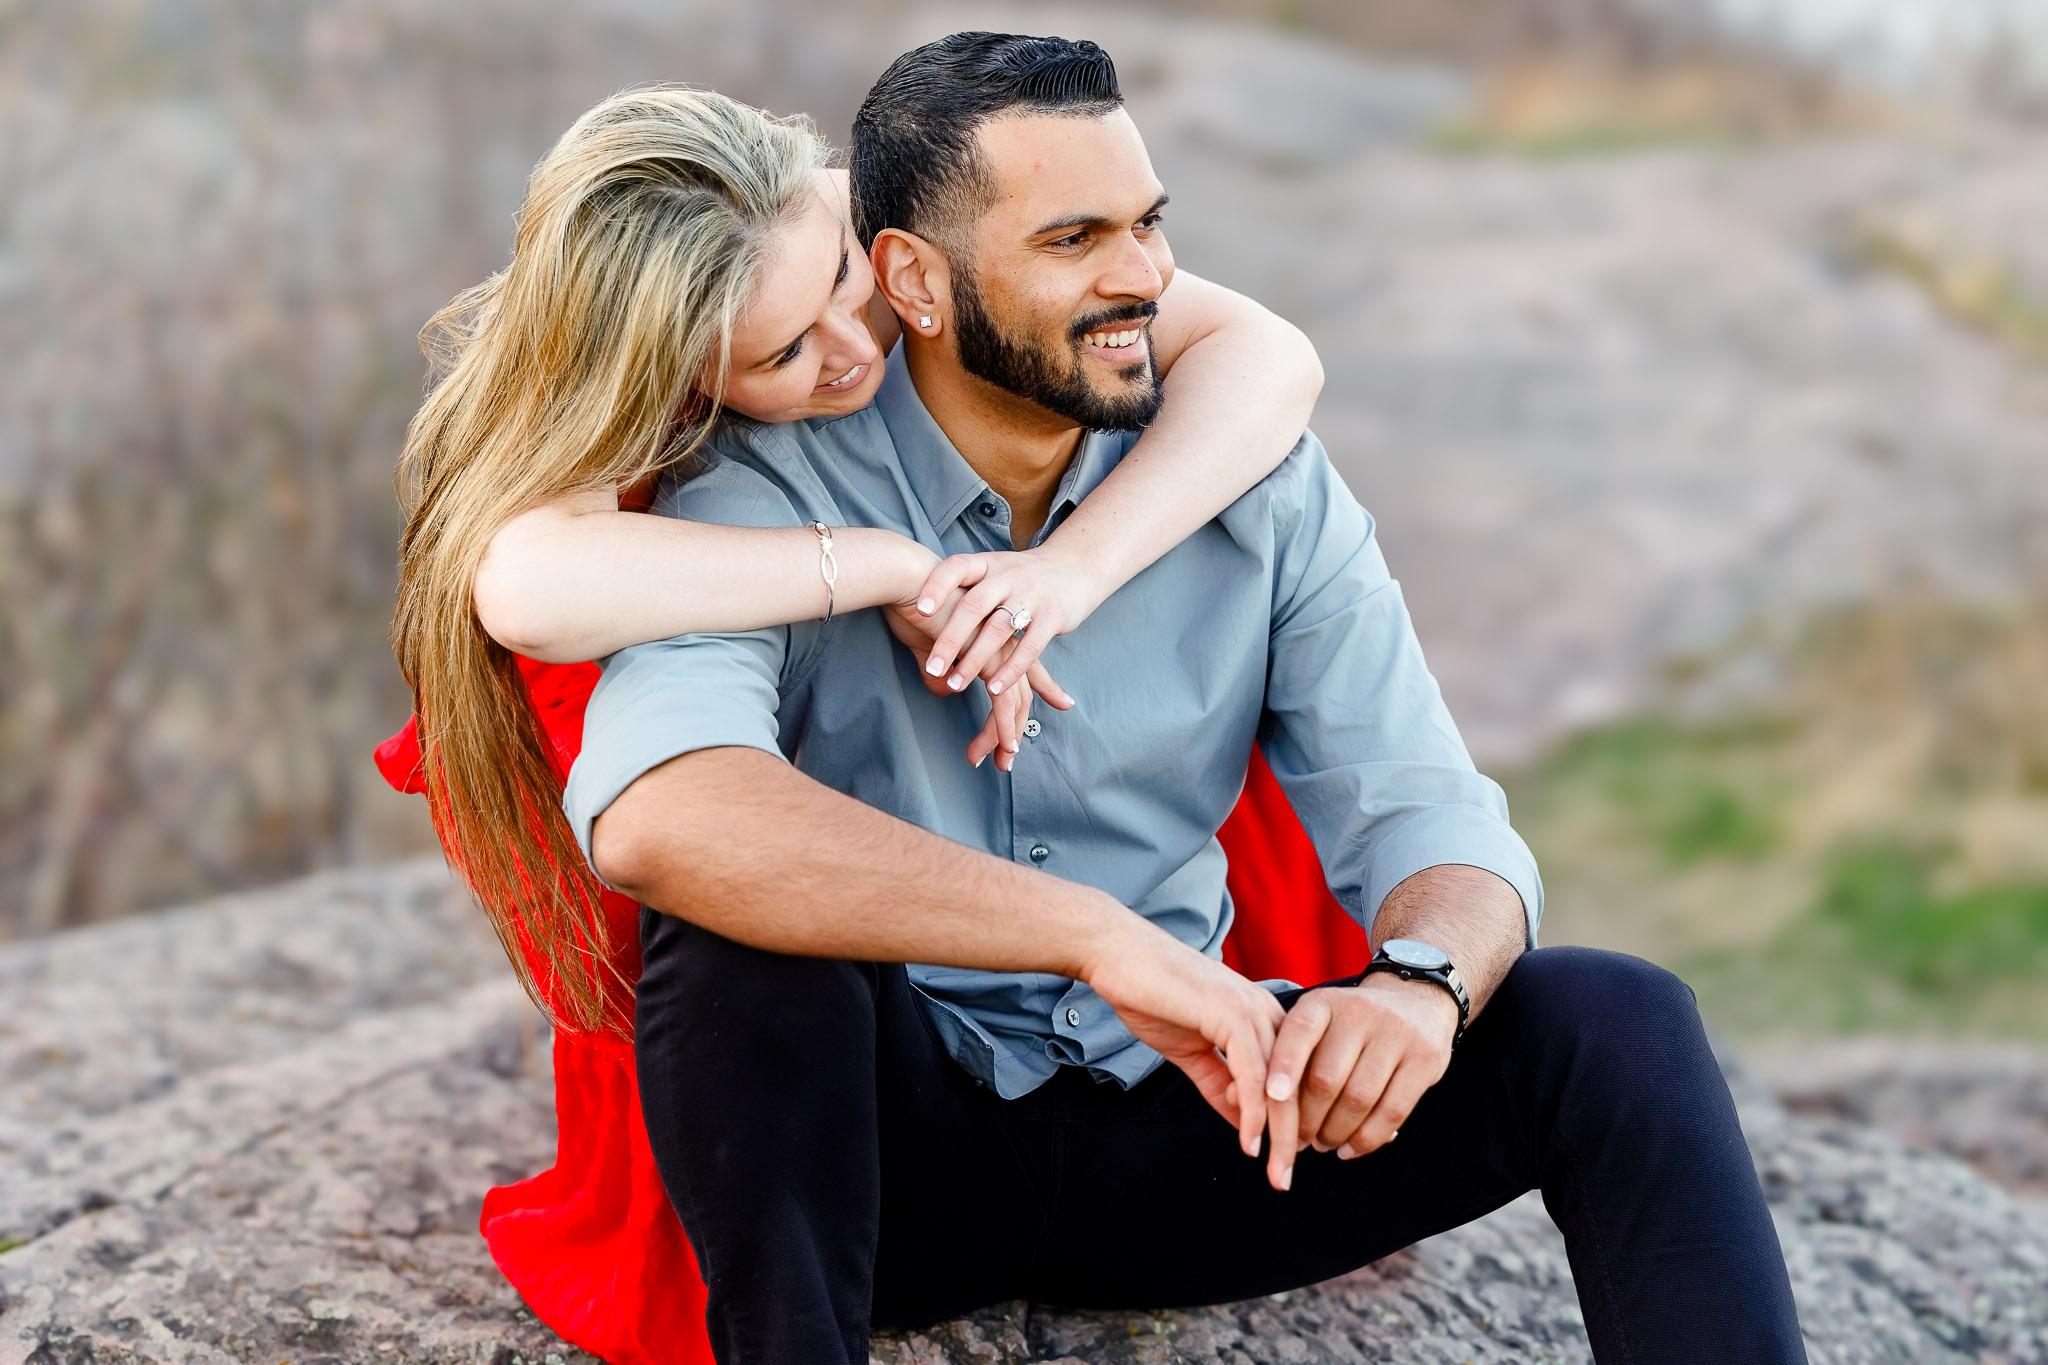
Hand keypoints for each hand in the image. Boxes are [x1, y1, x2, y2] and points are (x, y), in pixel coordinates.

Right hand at [884, 598, 1073, 774]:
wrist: (909, 578)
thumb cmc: (914, 602)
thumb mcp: (931, 639)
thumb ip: (942, 662)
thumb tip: (943, 685)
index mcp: (996, 632)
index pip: (1027, 663)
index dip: (1044, 685)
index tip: (1064, 702)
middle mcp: (1003, 642)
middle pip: (1022, 690)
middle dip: (1017, 725)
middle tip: (1010, 756)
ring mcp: (998, 651)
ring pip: (1013, 702)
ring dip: (1006, 735)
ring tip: (1001, 762)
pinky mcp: (985, 659)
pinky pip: (1001, 701)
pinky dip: (1001, 726)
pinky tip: (1000, 746)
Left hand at [908, 548, 1103, 700]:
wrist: (1076, 565)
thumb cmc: (1021, 576)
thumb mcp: (990, 573)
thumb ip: (959, 597)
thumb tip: (914, 621)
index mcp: (987, 564)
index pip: (956, 568)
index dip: (937, 586)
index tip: (919, 610)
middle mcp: (1008, 576)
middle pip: (974, 606)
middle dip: (951, 639)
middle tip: (933, 668)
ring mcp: (1032, 595)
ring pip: (999, 629)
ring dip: (976, 660)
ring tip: (956, 684)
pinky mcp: (1053, 616)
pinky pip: (1030, 646)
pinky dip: (1011, 669)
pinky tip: (993, 688)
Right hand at [1080, 916, 1287, 1162]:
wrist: (1118, 956)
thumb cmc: (1150, 995)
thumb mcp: (1191, 1052)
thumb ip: (1219, 1085)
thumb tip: (1244, 1125)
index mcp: (1261, 1017)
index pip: (1290, 1078)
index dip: (1291, 1120)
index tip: (1284, 1159)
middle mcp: (1267, 1012)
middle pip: (1295, 1084)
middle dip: (1294, 1136)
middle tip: (1285, 1177)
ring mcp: (1252, 1011)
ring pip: (1280, 1084)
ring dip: (1281, 1134)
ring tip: (1277, 1172)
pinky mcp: (1232, 1014)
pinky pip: (1253, 1075)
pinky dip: (1254, 1113)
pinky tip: (1251, 1142)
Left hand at [1258, 975, 1457, 1190]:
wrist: (1415, 998)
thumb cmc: (1348, 1024)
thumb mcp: (1316, 1023)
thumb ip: (1281, 1055)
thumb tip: (1237, 1098)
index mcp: (1324, 1003)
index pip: (1298, 1033)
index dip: (1284, 1067)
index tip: (1271, 1097)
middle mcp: (1360, 1013)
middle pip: (1326, 1079)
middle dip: (1306, 1119)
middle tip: (1296, 1141)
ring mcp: (1397, 1035)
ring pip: (1358, 1099)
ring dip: (1335, 1133)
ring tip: (1323, 1144)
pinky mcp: (1425, 1060)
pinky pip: (1393, 1111)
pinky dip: (1368, 1139)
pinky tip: (1350, 1149)